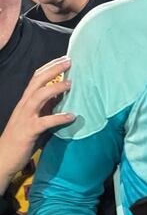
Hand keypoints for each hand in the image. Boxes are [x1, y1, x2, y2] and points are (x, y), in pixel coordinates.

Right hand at [0, 56, 73, 192]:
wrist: (4, 157)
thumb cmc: (23, 136)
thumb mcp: (36, 116)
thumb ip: (46, 105)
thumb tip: (61, 94)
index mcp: (26, 100)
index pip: (37, 77)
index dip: (50, 66)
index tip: (65, 58)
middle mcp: (24, 105)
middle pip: (37, 81)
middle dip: (53, 69)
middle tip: (69, 61)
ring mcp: (25, 117)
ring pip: (38, 97)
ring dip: (55, 88)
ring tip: (71, 84)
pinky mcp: (28, 131)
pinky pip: (44, 122)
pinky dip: (58, 118)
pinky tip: (71, 116)